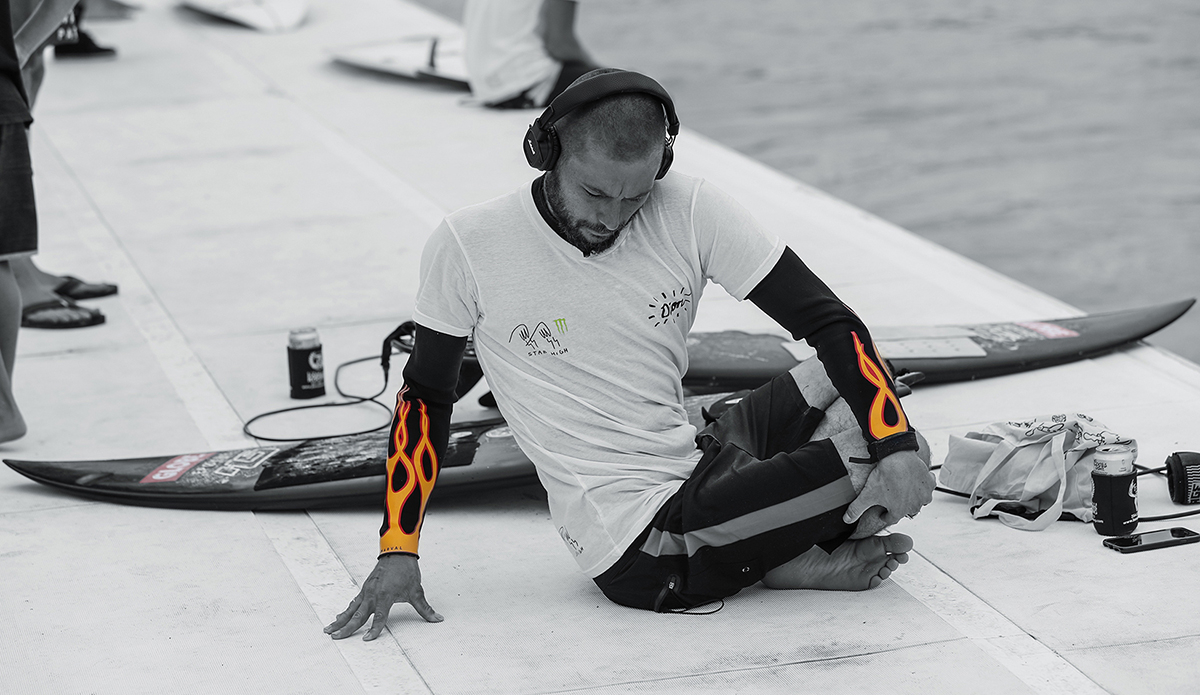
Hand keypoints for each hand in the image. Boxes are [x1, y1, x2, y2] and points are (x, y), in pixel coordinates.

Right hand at [324, 554, 442, 640]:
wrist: (398, 553)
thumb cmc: (406, 571)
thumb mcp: (417, 591)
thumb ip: (425, 608)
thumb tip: (437, 619)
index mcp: (385, 596)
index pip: (379, 617)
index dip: (374, 629)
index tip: (367, 639)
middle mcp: (373, 594)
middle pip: (358, 615)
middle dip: (347, 627)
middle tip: (336, 637)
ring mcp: (367, 591)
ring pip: (351, 609)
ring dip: (340, 620)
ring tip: (329, 630)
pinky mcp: (365, 588)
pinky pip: (353, 602)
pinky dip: (346, 611)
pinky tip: (339, 617)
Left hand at [844, 450, 935, 529]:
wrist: (897, 456)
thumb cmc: (885, 475)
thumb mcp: (866, 494)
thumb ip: (856, 510)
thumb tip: (846, 519)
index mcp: (899, 511)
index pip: (892, 518)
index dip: (885, 515)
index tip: (882, 512)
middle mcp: (914, 505)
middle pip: (908, 510)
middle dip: (901, 506)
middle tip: (893, 499)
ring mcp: (924, 494)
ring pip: (920, 501)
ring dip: (914, 498)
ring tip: (904, 491)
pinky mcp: (929, 482)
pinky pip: (929, 487)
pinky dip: (924, 486)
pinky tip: (917, 481)